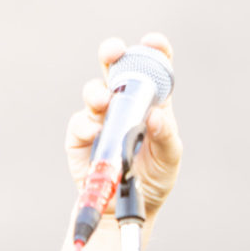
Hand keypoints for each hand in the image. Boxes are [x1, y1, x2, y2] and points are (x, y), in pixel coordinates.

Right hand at [65, 33, 182, 218]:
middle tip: (115, 51)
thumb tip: (157, 115)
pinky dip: (86, 124)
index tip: (152, 42)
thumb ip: (166, 136)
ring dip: (97, 92)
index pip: (153, 69)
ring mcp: (100, 118)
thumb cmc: (153, 179)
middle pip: (115, 69)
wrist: (126, 208)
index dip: (154, 51)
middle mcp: (123, 104)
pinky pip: (79, 123)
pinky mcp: (80, 137)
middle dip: (113, 53)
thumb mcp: (170, 159)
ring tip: (104, 101)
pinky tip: (95, 132)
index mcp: (150, 103)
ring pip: (94, 91)